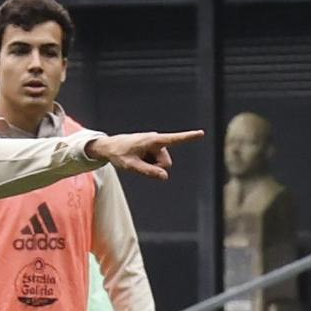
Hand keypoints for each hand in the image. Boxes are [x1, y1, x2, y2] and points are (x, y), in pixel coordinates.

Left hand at [83, 130, 204, 180]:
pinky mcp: (153, 149)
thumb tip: (165, 177)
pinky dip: (149, 164)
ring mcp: (155, 145)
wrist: (109, 147)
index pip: (174, 139)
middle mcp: (157, 141)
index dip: (188, 137)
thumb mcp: (131, 166)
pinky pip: (156, 163)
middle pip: (166, 163)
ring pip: (162, 165)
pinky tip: (138, 158)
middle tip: (138, 163)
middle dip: (156, 168)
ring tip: (136, 159)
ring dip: (151, 166)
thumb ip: (148, 172)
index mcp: (153, 141)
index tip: (201, 133)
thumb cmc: (119, 154)